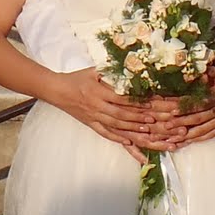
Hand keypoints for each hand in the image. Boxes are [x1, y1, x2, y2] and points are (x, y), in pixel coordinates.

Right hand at [50, 70, 178, 163]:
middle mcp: (97, 106)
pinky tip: (132, 146)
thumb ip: (112, 72)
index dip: (137, 102)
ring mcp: (94, 118)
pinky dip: (119, 140)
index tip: (152, 104)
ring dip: (133, 129)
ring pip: (116, 126)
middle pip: (122, 114)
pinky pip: (107, 134)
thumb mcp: (94, 70)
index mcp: (98, 92)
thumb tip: (133, 68)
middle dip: (140, 118)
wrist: (57, 91)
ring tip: (148, 132)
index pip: (121, 98)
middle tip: (157, 120)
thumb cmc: (77, 78)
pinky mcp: (92, 125)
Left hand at [166, 66, 214, 148]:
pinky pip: (212, 134)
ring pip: (204, 130)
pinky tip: (190, 141)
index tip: (171, 111)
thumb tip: (193, 71)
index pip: (199, 104)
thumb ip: (209, 72)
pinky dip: (200, 138)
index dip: (185, 108)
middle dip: (181, 123)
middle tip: (166, 126)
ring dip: (188, 135)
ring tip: (174, 138)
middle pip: (198, 119)